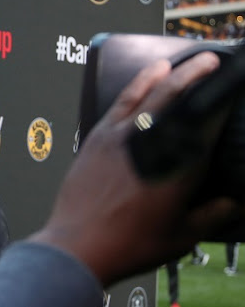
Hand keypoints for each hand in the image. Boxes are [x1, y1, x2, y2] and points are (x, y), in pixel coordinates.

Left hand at [31, 52, 242, 285]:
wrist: (78, 246)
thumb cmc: (128, 244)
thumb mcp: (180, 237)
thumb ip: (210, 216)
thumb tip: (232, 203)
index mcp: (177, 168)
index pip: (205, 124)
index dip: (220, 103)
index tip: (230, 88)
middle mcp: (148, 145)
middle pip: (175, 98)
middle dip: (196, 74)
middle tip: (212, 60)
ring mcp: (119, 138)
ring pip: (146, 95)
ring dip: (165, 75)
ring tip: (179, 63)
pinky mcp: (97, 139)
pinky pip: (120, 105)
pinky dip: (135, 87)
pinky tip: (144, 81)